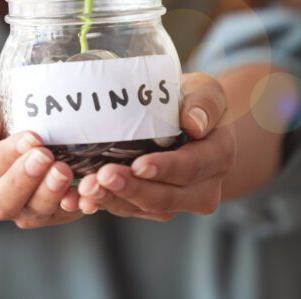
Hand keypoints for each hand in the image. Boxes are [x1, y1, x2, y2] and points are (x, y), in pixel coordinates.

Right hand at [0, 66, 82, 227]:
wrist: (19, 115)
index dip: (5, 156)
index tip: (31, 137)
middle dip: (24, 181)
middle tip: (46, 156)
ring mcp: (17, 207)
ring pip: (29, 214)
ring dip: (48, 195)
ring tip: (65, 172)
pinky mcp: (47, 212)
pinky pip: (59, 216)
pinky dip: (72, 207)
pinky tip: (85, 191)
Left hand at [76, 72, 235, 220]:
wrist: (187, 123)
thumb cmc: (194, 102)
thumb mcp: (206, 91)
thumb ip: (205, 103)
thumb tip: (194, 122)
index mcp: (218, 157)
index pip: (191, 167)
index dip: (165, 169)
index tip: (139, 165)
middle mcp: (202, 188)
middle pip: (166, 197)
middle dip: (131, 189)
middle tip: (102, 177)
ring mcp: (177, 201)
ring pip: (144, 208)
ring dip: (113, 200)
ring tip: (86, 188)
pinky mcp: (152, 206)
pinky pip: (128, 209)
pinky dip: (105, 203)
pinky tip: (82, 197)